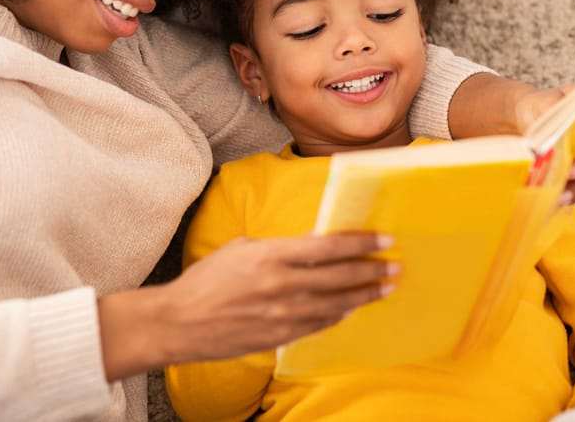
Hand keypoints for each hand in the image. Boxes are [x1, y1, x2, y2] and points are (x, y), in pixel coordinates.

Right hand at [111, 233, 394, 373]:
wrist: (180, 322)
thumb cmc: (207, 280)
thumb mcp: (241, 248)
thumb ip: (278, 247)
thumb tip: (308, 246)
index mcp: (272, 255)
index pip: (329, 246)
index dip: (361, 242)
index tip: (384, 239)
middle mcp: (283, 285)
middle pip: (341, 276)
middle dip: (372, 270)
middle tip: (395, 266)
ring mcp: (283, 314)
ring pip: (337, 303)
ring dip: (364, 295)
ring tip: (385, 288)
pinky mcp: (280, 336)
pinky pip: (319, 324)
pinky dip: (339, 315)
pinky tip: (352, 309)